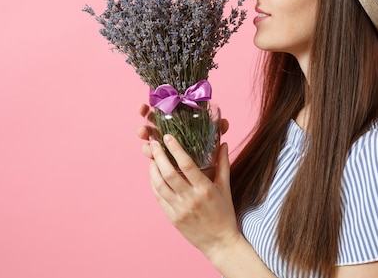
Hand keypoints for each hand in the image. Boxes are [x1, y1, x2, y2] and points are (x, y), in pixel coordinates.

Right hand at [137, 103, 228, 158]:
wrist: (207, 186)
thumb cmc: (210, 161)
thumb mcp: (213, 145)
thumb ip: (218, 133)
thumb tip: (224, 122)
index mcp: (178, 127)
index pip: (163, 113)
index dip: (154, 107)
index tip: (147, 103)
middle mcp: (167, 136)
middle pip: (151, 122)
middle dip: (145, 114)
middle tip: (141, 110)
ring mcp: (162, 150)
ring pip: (148, 138)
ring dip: (144, 132)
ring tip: (142, 131)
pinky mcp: (160, 164)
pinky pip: (151, 156)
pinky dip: (148, 152)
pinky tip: (148, 149)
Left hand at [148, 133, 240, 258]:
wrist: (219, 242)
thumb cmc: (224, 213)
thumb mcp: (225, 188)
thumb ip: (223, 164)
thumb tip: (223, 143)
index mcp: (205, 189)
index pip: (186, 164)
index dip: (175, 148)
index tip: (167, 136)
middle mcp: (190, 199)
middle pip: (168, 173)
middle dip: (158, 155)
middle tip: (154, 143)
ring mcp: (179, 209)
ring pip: (159, 185)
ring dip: (153, 169)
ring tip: (152, 158)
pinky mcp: (171, 217)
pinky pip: (158, 197)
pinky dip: (153, 183)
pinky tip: (154, 174)